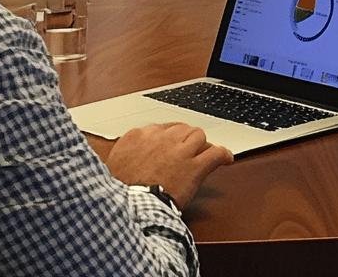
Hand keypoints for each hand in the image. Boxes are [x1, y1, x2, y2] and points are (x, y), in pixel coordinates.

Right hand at [107, 122, 233, 208]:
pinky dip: (223, 155)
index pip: (159, 128)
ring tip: (203, 154)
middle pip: (180, 129)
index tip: (169, 145)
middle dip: (185, 139)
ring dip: (201, 145)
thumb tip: (126, 158)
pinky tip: (226, 159)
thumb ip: (122, 155)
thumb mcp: (111, 168)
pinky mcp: (195, 166)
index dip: (167, 138)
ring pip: (198, 136)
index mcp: (137, 137)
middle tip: (187, 150)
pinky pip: (215, 153)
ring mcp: (179, 151)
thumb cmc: (119, 194)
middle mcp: (160, 139)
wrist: (130, 208)